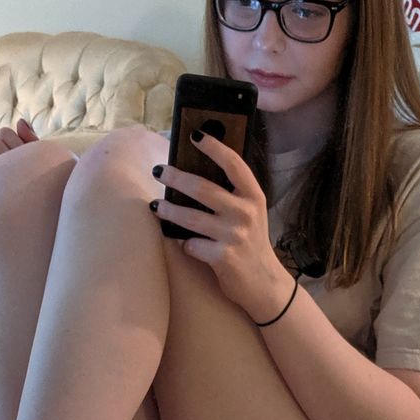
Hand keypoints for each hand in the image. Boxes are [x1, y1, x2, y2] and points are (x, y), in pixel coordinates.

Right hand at [0, 119, 37, 209]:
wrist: (22, 222)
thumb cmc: (32, 192)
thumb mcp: (35, 166)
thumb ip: (30, 142)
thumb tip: (20, 121)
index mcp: (0, 147)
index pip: (5, 132)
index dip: (17, 145)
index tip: (27, 162)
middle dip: (7, 158)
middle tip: (18, 176)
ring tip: (5, 185)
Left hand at [150, 130, 293, 321]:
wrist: (265, 284)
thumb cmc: (251, 244)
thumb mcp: (250, 215)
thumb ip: (231, 196)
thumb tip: (193, 174)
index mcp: (254, 197)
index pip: (234, 164)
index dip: (214, 147)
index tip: (195, 134)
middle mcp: (246, 213)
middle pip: (202, 188)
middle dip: (176, 177)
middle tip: (158, 171)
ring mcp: (235, 236)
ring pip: (190, 217)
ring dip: (168, 210)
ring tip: (155, 205)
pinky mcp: (224, 258)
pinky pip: (192, 245)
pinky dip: (185, 245)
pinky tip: (186, 245)